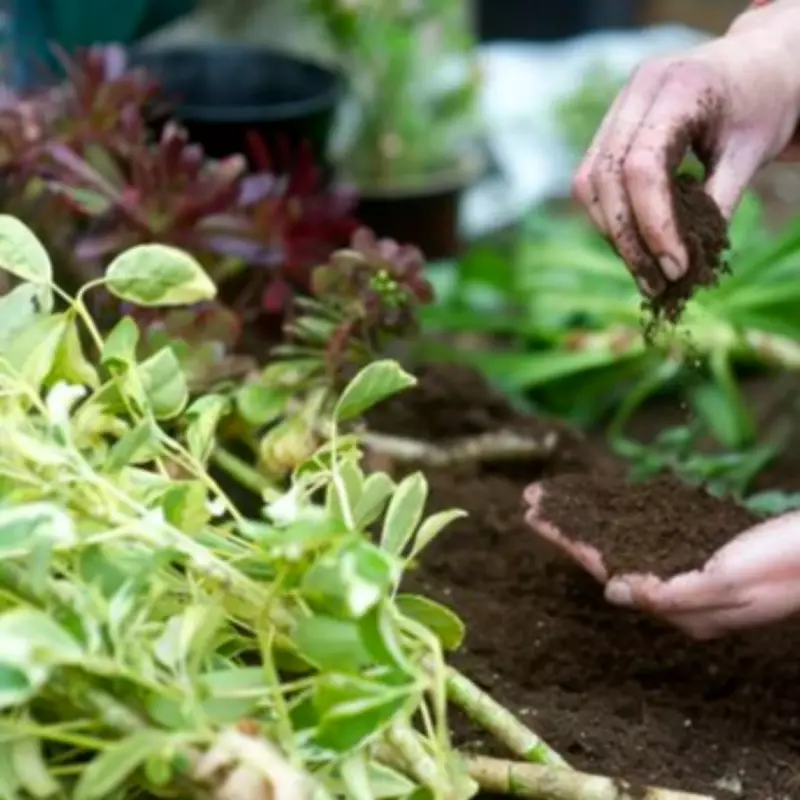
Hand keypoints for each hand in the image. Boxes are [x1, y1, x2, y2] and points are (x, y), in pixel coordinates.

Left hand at [524, 483, 799, 638]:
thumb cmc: (787, 565)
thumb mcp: (729, 582)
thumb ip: (671, 592)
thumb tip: (613, 591)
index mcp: (680, 604)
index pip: (605, 566)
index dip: (567, 538)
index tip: (533, 514)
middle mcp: (678, 592)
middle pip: (607, 553)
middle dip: (569, 525)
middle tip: (534, 497)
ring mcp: (691, 572)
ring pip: (625, 541)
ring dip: (590, 518)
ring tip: (560, 497)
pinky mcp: (706, 552)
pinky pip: (651, 533)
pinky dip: (624, 517)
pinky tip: (611, 508)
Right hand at [573, 1, 799, 295]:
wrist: (758, 65)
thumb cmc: (764, 103)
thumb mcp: (753, 151)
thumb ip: (718, 201)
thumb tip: (684, 265)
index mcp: (679, 86)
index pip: (642, 167)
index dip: (653, 224)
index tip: (676, 268)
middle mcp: (637, 91)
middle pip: (605, 178)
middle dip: (627, 239)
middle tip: (656, 283)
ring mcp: (618, 107)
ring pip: (589, 183)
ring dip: (613, 234)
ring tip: (645, 273)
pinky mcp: (611, 128)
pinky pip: (593, 180)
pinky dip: (610, 217)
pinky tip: (637, 244)